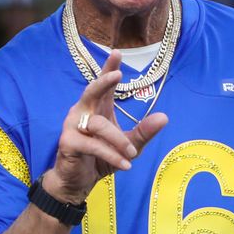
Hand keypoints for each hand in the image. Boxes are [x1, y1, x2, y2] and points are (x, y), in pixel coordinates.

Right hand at [45, 50, 167, 203]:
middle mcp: (83, 112)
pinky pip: (93, 145)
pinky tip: (125, 164)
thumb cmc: (100, 158)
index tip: (117, 52)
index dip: (108, 68)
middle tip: (117, 75)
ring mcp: (73, 126)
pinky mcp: (68, 142)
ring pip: (99, 125)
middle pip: (91, 91)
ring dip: (119, 140)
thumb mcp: (128, 146)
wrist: (78, 181)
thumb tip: (164, 117)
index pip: (103, 84)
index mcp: (98, 108)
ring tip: (133, 153)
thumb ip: (144, 132)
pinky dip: (111, 154)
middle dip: (103, 82)